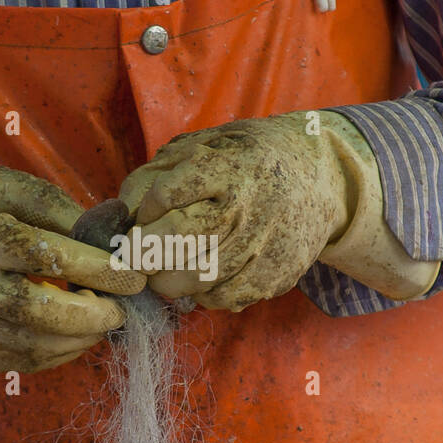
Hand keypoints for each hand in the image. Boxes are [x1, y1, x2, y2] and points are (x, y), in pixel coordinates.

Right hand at [0, 165, 145, 370]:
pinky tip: (78, 334)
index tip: (133, 274)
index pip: (48, 256)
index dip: (98, 269)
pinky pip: (26, 362)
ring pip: (37, 345)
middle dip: (94, 315)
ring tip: (104, 318)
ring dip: (83, 338)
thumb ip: (52, 202)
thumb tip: (108, 230)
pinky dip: (61, 352)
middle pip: (41, 313)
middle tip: (122, 308)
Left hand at [117, 112, 356, 310]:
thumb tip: (122, 211)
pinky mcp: (276, 274)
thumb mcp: (207, 144)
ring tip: (163, 271)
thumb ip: (162, 171)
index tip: (142, 218)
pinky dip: (201, 295)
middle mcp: (246, 206)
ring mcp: (264, 244)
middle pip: (176, 241)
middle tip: (137, 257)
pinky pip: (223, 298)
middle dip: (143, 255)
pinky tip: (201, 278)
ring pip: (196, 278)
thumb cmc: (248, 161)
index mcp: (225, 167)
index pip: (164, 196)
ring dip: (167, 281)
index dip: (143, 212)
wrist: (321, 178)